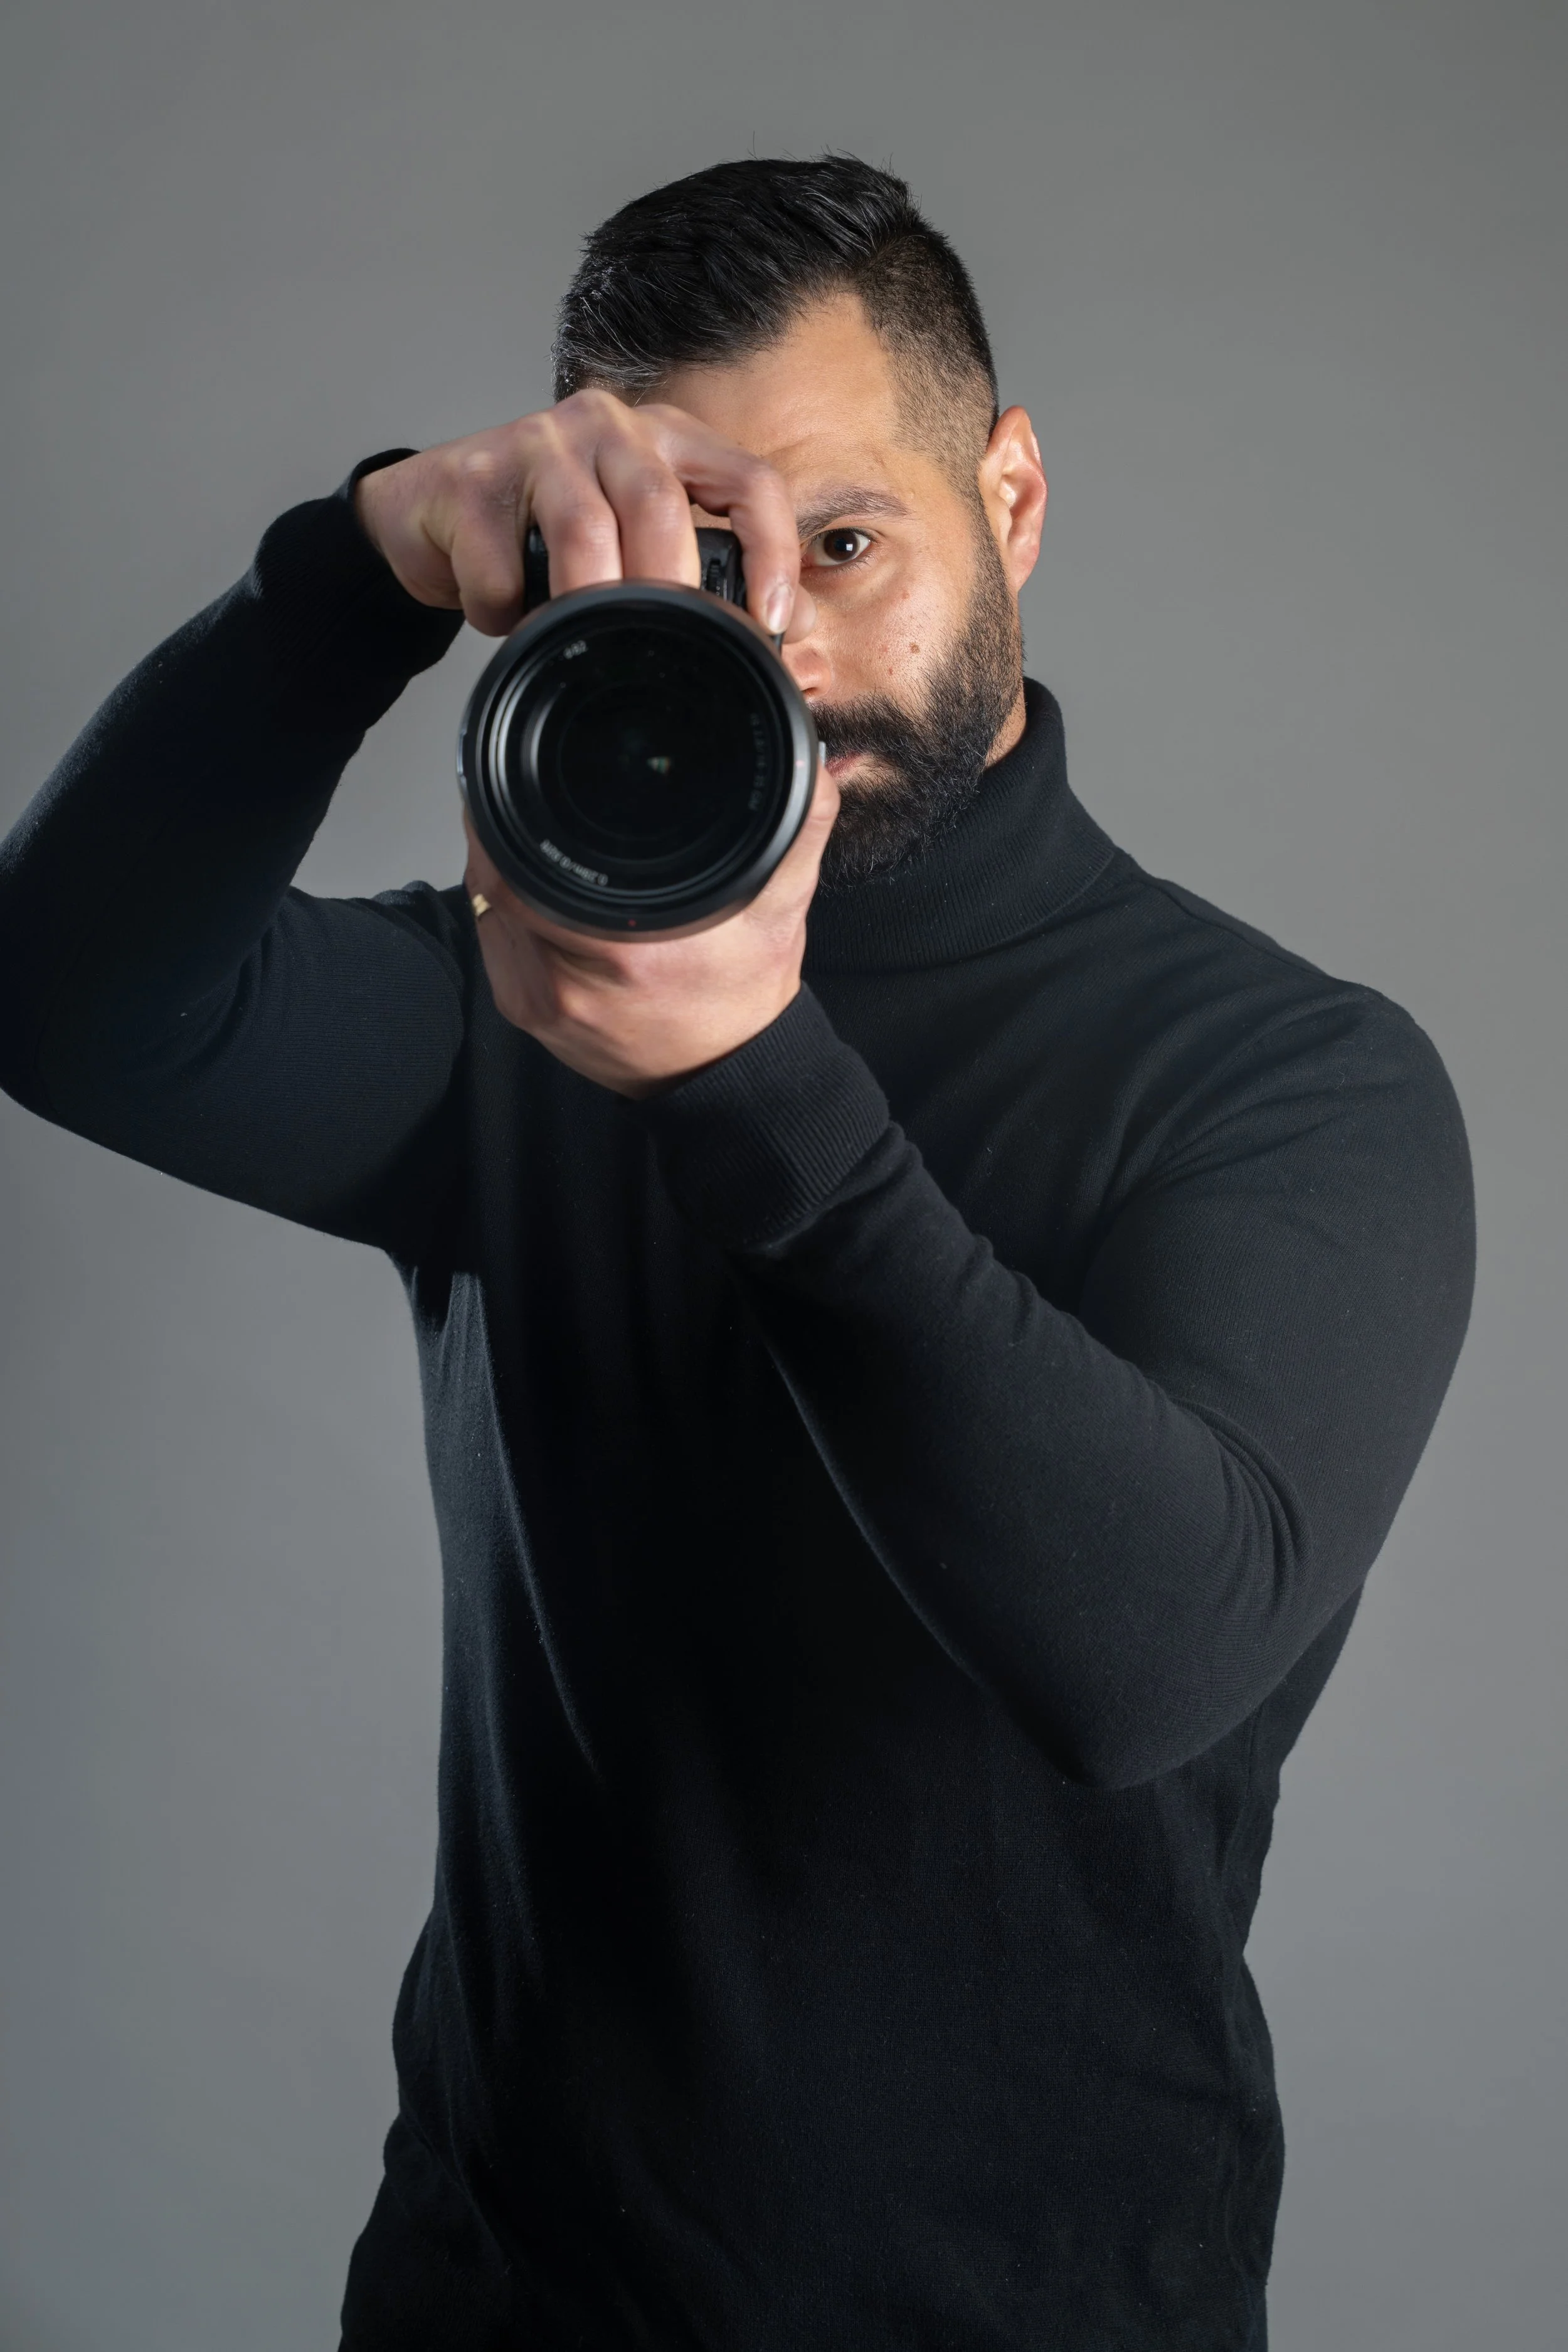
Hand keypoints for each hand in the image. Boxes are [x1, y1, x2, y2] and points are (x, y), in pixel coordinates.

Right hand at [352, 391, 814, 639]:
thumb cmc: (543, 541)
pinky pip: (503, 564)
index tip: (771, 619)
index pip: (747, 479)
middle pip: (660, 506)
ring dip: (585, 602)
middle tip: (661, 648)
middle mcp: (609, 426)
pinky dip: (506, 608)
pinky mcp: (475, 478)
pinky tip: (503, 613)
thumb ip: (704, 588)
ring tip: (577, 638)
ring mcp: (538, 443)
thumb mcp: (631, 554)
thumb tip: (795, 646)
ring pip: (584, 531)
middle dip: (668, 592)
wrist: (428, 517)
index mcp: (666, 440)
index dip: (772, 549)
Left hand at [461, 762, 840, 1097]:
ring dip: (503, 865)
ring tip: (535, 836)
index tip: (530, 774)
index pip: (526, 863)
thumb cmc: (744, 996)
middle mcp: (568, 981)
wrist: (724, 1077)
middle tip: (531, 793)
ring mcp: (535, 1000)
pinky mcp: (521, 1010)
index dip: (514, 812)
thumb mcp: (784, 905)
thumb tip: (805, 757)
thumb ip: (800, 824)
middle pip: (495, 877)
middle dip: (507, 827)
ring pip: (488, 904)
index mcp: (629, 952)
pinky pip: (493, 936)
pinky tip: (535, 890)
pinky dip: (506, 905)